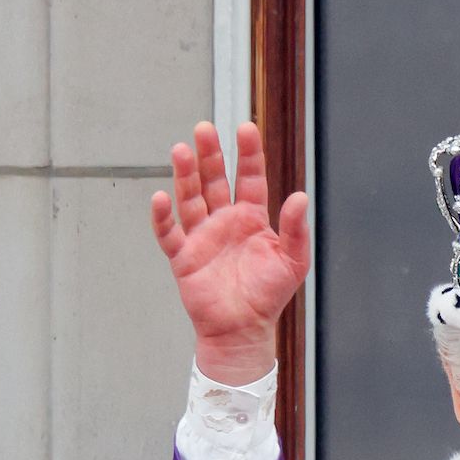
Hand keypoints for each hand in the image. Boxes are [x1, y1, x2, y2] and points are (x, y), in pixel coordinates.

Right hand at [150, 120, 310, 383]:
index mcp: (252, 219)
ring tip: (181, 149)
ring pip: (190, 198)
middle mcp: (225, 221)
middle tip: (204, 128)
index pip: (250, 178)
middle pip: (215, 180)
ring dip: (185, 175)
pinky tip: (160, 197)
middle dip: (210, 154)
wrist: (244, 331)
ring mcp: (202, 236)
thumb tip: (300, 197)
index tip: (246, 128)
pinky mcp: (183, 256)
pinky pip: (169, 233)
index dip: (248, 154)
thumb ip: (296, 230)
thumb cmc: (269, 297)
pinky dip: (163, 216)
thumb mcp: (293, 262)